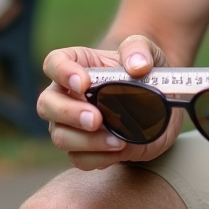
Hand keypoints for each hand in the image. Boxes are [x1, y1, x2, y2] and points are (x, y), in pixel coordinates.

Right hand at [37, 35, 181, 169]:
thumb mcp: (148, 52)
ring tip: (117, 140)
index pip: (54, 63)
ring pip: (59, 135)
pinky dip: (98, 158)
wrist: (160, 104)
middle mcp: (67, 94)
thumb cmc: (145, 72)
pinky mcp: (84, 148)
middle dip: (69, 113)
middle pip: (47, 104)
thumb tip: (137, 65)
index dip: (62, 73)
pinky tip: (119, 150)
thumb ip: (139, 50)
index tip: (83, 84)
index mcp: (77, 64)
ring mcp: (71, 124)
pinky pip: (78, 158)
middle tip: (96, 119)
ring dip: (86, 141)